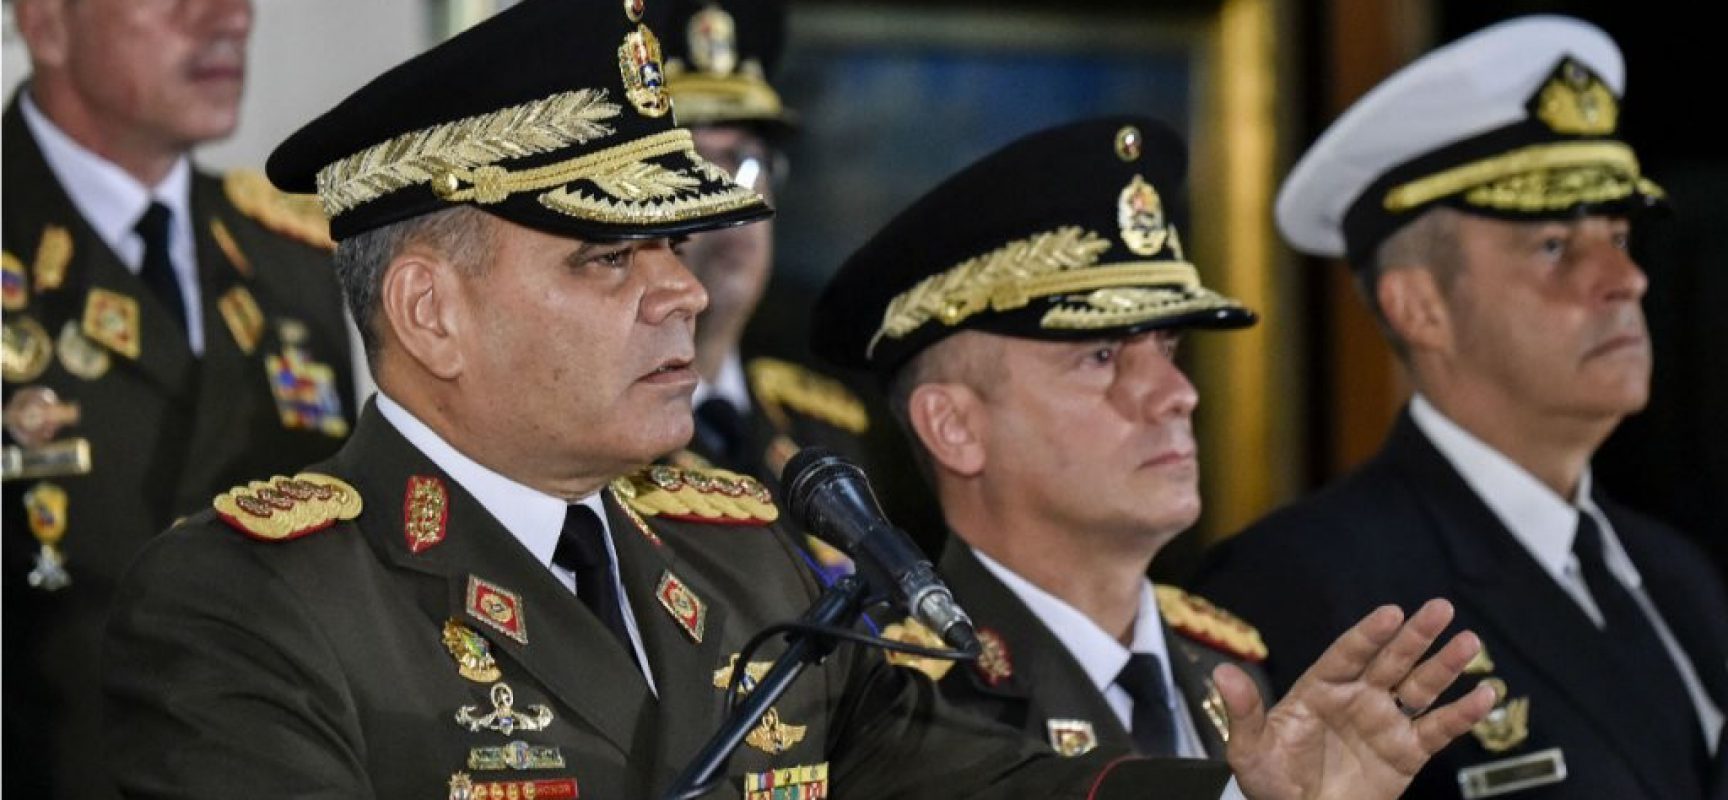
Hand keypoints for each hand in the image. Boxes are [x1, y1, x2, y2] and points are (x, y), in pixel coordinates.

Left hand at [1220, 599, 1495, 799]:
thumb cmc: (1270, 784)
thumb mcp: (1249, 751)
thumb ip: (1244, 713)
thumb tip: (1222, 672)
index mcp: (1319, 690)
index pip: (1347, 655)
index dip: (1369, 635)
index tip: (1391, 612)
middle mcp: (1356, 699)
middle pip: (1390, 660)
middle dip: (1415, 636)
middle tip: (1440, 608)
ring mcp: (1384, 723)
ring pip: (1420, 687)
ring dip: (1445, 666)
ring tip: (1470, 642)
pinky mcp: (1406, 754)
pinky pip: (1437, 729)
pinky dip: (1462, 714)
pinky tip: (1486, 695)